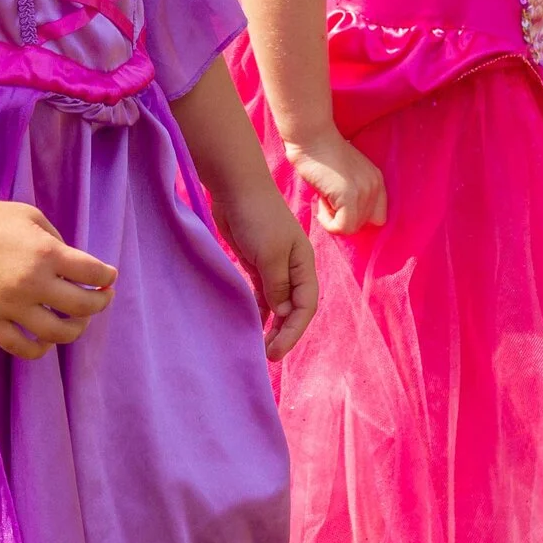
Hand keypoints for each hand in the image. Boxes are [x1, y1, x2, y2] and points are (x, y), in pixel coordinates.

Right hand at [0, 197, 116, 359]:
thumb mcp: (35, 218)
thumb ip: (60, 243)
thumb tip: (81, 271)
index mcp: (45, 252)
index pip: (93, 273)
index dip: (107, 276)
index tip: (108, 277)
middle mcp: (30, 282)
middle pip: (82, 307)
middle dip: (100, 302)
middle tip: (101, 296)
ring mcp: (8, 306)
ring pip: (57, 333)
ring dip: (76, 328)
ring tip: (77, 319)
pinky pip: (22, 348)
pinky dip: (41, 349)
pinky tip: (47, 338)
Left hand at [216, 187, 319, 360]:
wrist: (235, 186)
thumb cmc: (257, 216)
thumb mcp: (270, 254)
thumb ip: (277, 286)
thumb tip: (284, 314)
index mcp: (304, 264)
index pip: (306, 306)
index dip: (294, 331)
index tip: (276, 350)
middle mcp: (293, 268)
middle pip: (293, 308)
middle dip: (284, 333)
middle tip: (267, 355)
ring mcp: (273, 265)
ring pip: (277, 303)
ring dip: (271, 324)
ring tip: (258, 346)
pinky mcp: (255, 262)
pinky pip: (260, 293)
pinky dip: (257, 309)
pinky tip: (250, 324)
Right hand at [285, 126, 386, 235]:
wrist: (311, 136)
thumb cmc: (320, 152)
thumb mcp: (346, 173)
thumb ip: (353, 191)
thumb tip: (343, 216)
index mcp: (376, 180)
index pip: (377, 217)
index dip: (355, 216)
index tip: (338, 204)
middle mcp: (375, 186)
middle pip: (362, 225)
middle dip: (341, 216)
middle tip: (326, 196)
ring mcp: (364, 191)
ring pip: (351, 228)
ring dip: (332, 217)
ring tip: (323, 195)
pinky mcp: (349, 196)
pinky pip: (342, 228)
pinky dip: (328, 222)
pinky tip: (320, 201)